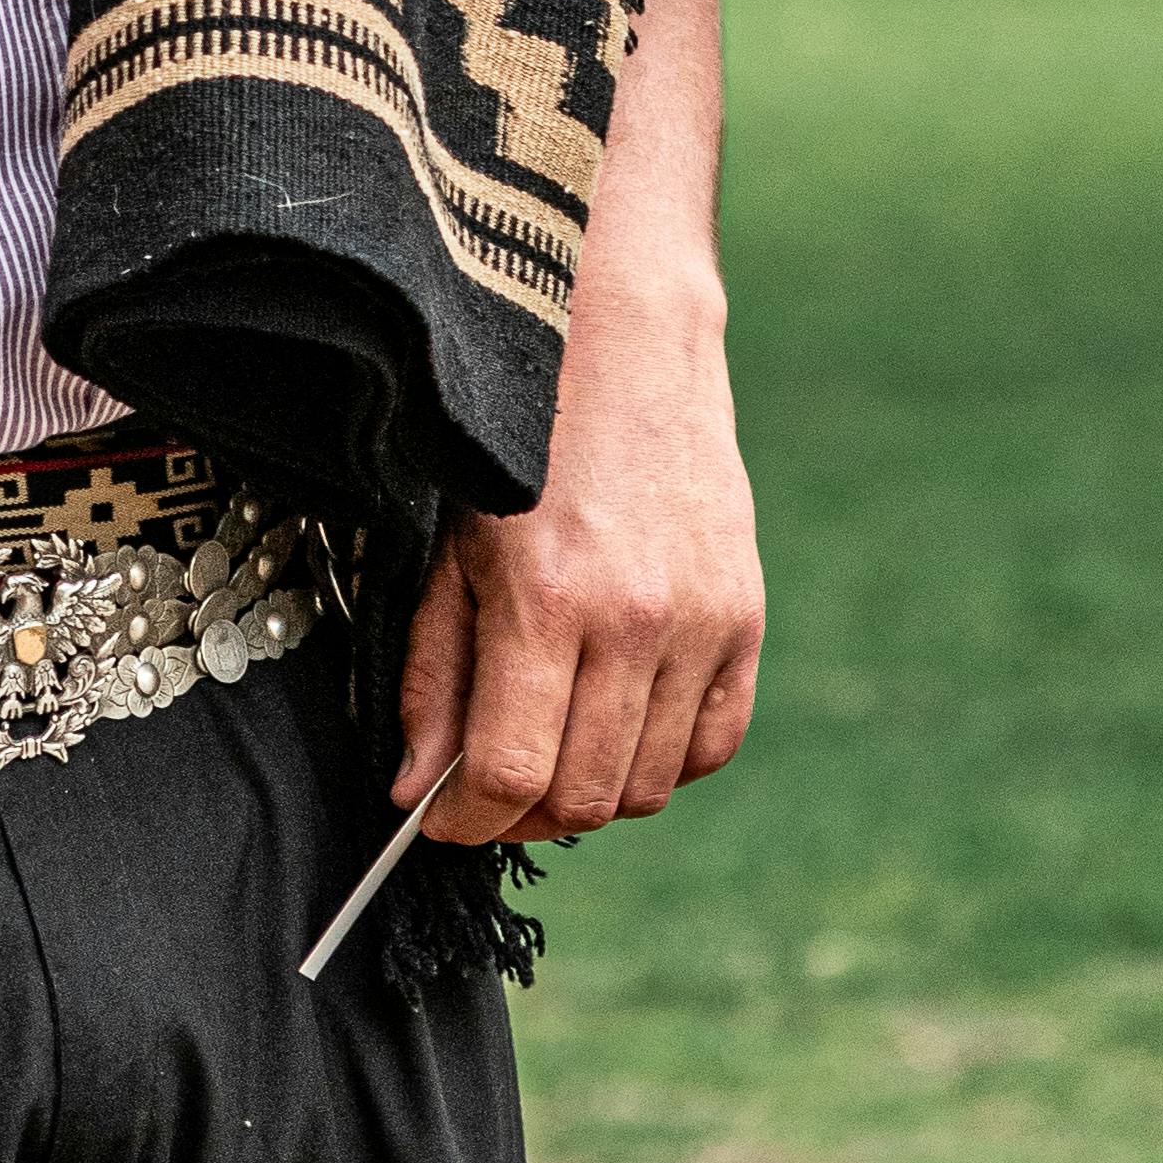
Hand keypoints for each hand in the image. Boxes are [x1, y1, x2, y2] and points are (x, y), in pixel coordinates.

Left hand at [395, 276, 761, 852]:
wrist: (620, 342)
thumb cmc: (514, 441)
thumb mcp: (448, 549)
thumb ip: (432, 676)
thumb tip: (417, 790)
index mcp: (545, 599)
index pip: (510, 772)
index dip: (465, 820)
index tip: (440, 819)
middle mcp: (635, 620)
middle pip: (583, 795)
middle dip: (521, 816)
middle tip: (487, 794)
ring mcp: (702, 621)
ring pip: (649, 785)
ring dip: (590, 792)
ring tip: (548, 750)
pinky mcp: (744, 615)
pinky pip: (712, 743)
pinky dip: (663, 760)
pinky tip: (617, 724)